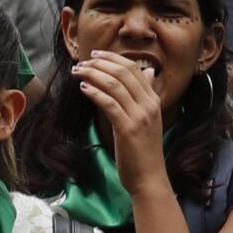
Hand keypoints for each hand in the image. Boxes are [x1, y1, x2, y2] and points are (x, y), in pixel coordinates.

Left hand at [71, 51, 169, 191]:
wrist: (149, 178)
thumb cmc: (144, 151)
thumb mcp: (149, 118)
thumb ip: (146, 95)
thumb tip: (149, 72)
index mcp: (153, 100)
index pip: (134, 69)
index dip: (113, 58)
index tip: (96, 54)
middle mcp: (148, 104)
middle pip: (122, 72)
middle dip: (100, 63)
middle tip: (82, 61)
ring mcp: (139, 116)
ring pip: (114, 85)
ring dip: (93, 74)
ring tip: (78, 71)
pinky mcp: (127, 128)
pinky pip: (109, 103)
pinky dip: (95, 93)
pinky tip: (83, 88)